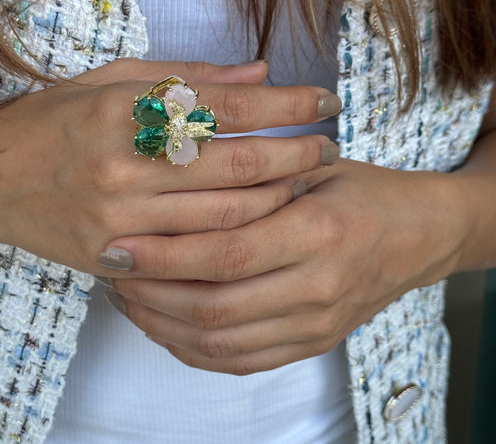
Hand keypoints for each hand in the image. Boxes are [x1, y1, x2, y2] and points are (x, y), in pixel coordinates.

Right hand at [0, 58, 339, 269]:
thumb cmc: (49, 118)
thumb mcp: (108, 79)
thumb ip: (186, 76)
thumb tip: (259, 73)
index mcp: (122, 110)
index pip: (228, 107)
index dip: (287, 105)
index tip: (324, 101)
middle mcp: (122, 165)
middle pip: (238, 167)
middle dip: (297, 157)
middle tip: (329, 148)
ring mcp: (117, 218)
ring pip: (225, 218)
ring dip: (277, 200)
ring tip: (306, 184)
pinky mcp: (111, 255)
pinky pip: (191, 255)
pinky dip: (235, 240)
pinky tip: (262, 226)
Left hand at [100, 159, 464, 373]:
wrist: (418, 235)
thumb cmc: (360, 191)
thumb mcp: (314, 168)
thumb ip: (254, 180)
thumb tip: (176, 182)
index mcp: (318, 231)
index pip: (226, 254)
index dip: (166, 254)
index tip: (120, 244)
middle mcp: (318, 286)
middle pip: (215, 306)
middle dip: (152, 292)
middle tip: (113, 269)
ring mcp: (316, 324)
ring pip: (221, 342)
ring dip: (163, 323)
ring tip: (128, 295)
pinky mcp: (311, 344)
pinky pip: (240, 362)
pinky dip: (192, 348)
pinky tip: (164, 324)